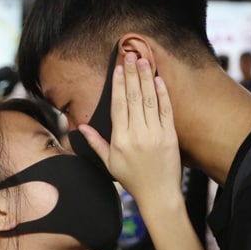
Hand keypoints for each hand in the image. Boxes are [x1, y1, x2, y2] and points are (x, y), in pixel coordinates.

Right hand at [79, 53, 182, 207]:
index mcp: (120, 139)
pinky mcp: (170, 135)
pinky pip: (166, 110)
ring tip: (143, 60)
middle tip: (129, 55)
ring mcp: (155, 134)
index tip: (117, 68)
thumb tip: (80, 128)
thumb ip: (96, 143)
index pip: (118, 106)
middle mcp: (137, 134)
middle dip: (131, 74)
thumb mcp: (109, 163)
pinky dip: (162, 94)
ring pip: (149, 100)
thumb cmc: (133, 179)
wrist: (158, 194)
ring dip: (146, 78)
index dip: (118, 85)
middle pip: (133, 98)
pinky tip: (158, 80)